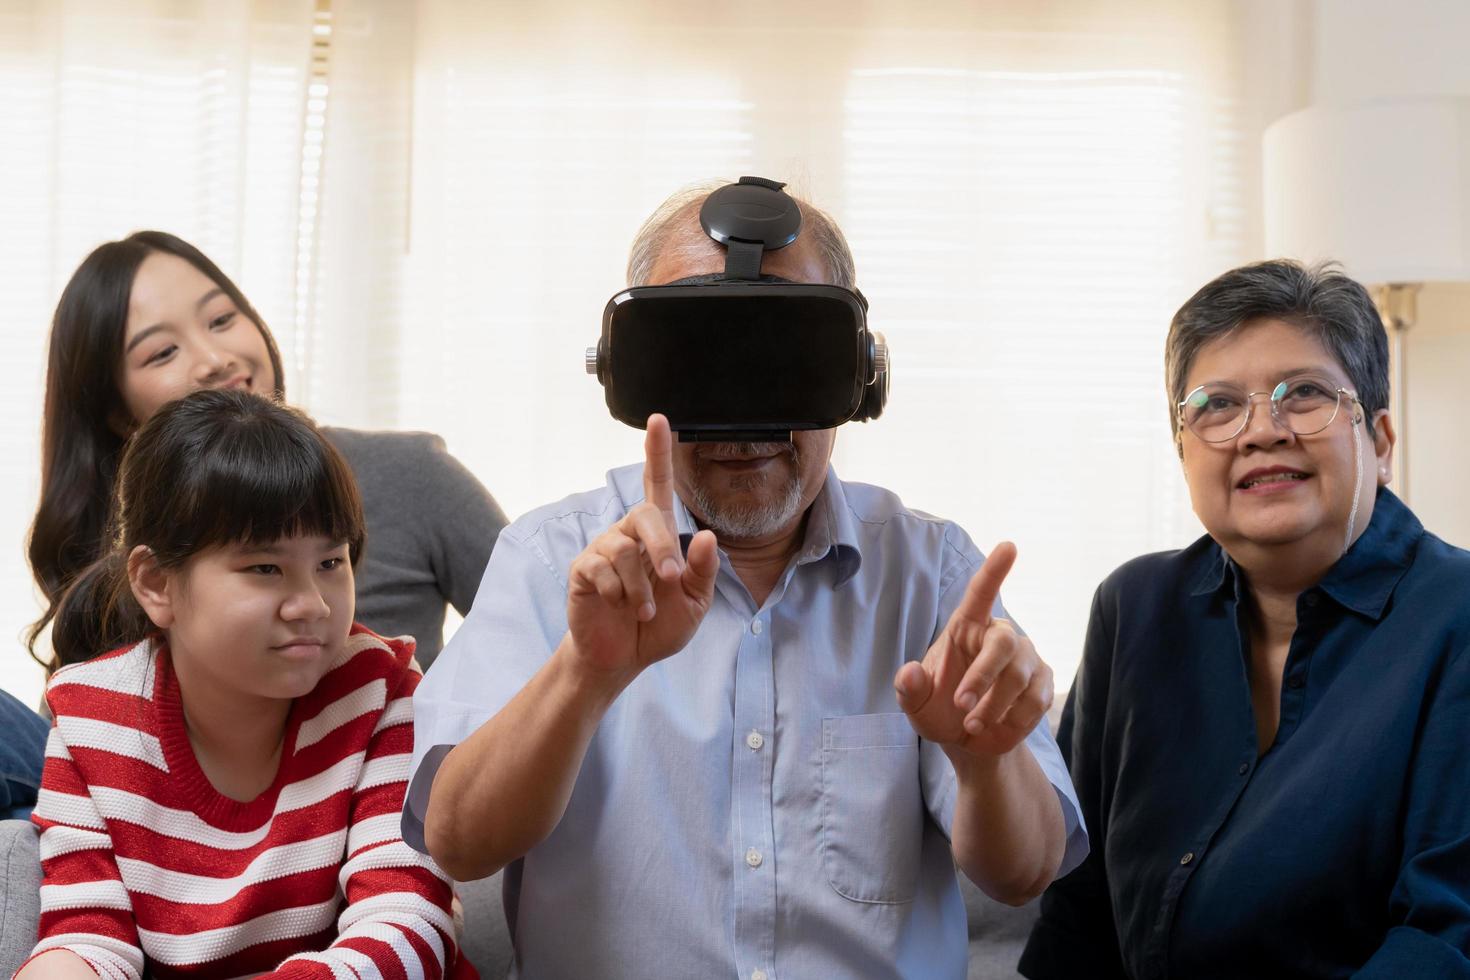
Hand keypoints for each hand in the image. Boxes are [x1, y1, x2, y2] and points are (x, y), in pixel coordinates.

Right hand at [565, 414, 718, 682]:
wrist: (624, 658)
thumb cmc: (660, 625)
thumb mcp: (694, 603)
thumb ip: (702, 571)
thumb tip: (707, 536)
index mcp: (659, 535)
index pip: (657, 485)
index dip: (657, 452)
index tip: (658, 419)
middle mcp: (629, 534)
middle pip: (644, 514)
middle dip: (662, 547)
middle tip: (671, 578)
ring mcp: (603, 550)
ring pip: (624, 549)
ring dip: (641, 587)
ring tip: (644, 610)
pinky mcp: (583, 570)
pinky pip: (601, 569)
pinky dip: (618, 593)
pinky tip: (618, 606)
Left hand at [894, 542, 1053, 756]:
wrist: (968, 741)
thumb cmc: (938, 709)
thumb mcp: (915, 703)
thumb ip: (908, 688)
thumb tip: (909, 673)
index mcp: (966, 627)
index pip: (981, 593)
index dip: (995, 570)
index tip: (1009, 546)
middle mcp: (999, 636)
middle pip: (1005, 643)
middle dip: (983, 676)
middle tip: (961, 706)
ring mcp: (1026, 659)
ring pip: (1020, 677)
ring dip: (993, 707)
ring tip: (972, 725)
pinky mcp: (1042, 684)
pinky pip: (1036, 700)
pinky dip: (1013, 720)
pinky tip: (997, 726)